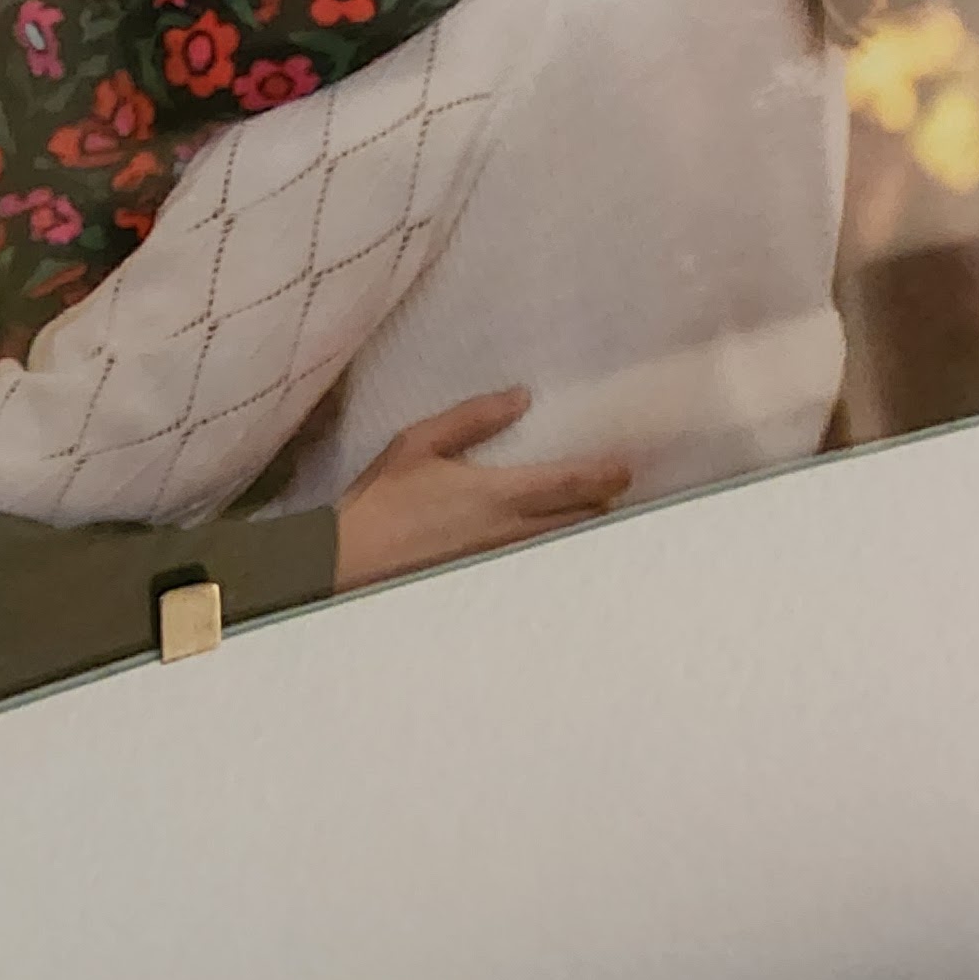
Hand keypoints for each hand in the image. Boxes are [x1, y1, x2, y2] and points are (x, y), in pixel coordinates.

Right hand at [331, 391, 628, 590]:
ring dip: (580, 528)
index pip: (566, 484)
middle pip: (573, 521)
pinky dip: (552, 546)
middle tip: (621, 489)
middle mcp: (508, 533)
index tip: (626, 467)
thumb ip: (473, 419)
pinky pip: (534, 560)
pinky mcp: (487, 580)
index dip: (601, 475)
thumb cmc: (382, 499)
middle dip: (600, 505)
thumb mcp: (419, 443)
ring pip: (557, 544)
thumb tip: (520, 399)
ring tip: (596, 511)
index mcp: (496, 494)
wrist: (352, 563)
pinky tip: (551, 539)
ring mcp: (500, 562)